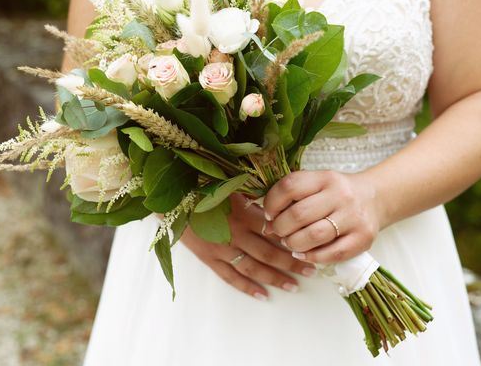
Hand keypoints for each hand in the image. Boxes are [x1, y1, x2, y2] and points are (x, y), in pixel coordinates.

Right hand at [179, 193, 316, 300]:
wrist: (169, 197)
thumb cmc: (200, 185)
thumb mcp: (230, 185)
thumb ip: (253, 196)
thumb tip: (277, 202)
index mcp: (242, 213)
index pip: (274, 231)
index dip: (292, 240)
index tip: (308, 245)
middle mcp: (234, 233)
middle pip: (269, 253)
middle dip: (292, 263)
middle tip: (311, 271)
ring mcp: (221, 248)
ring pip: (253, 268)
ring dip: (274, 278)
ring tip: (293, 286)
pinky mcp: (209, 258)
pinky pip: (230, 277)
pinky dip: (247, 287)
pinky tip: (263, 295)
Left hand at [263, 170, 380, 264]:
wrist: (375, 198)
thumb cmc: (336, 193)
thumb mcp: (317, 184)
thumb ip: (293, 196)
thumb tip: (267, 223)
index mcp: (325, 178)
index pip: (290, 186)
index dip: (272, 203)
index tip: (268, 214)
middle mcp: (341, 195)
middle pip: (299, 214)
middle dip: (280, 227)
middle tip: (277, 232)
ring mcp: (354, 217)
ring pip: (314, 236)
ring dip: (294, 243)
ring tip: (290, 243)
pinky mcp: (363, 238)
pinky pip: (332, 254)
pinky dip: (312, 257)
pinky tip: (303, 254)